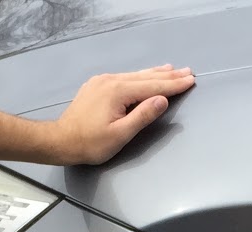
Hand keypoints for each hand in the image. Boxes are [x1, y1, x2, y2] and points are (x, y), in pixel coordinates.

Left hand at [51, 66, 195, 165]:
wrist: (61, 140)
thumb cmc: (90, 143)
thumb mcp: (120, 134)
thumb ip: (143, 116)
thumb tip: (162, 99)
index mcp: (118, 91)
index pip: (153, 86)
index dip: (173, 85)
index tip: (190, 80)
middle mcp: (111, 80)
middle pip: (146, 77)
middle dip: (168, 75)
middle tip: (188, 71)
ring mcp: (103, 81)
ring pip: (135, 75)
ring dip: (155, 73)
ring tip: (171, 69)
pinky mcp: (97, 85)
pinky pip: (124, 77)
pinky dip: (139, 76)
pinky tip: (145, 76)